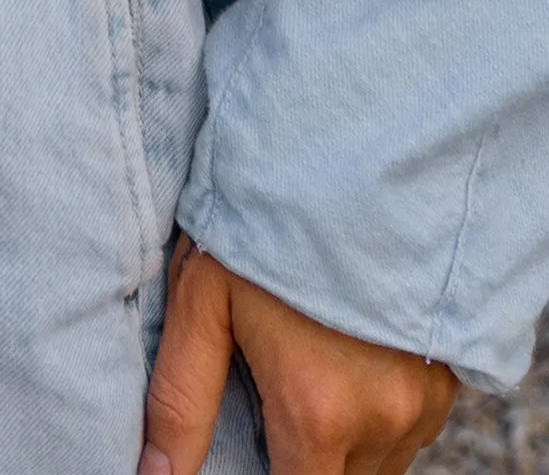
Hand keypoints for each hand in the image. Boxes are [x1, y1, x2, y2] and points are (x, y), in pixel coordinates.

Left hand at [141, 236, 454, 474]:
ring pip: (375, 462)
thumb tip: (153, 473)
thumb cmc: (264, 222)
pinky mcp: (449, 381)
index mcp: (317, 412)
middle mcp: (382, 421)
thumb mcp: (201, 298)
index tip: (247, 445)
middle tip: (265, 384)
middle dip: (296, 453)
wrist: (356, 158)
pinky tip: (341, 357)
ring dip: (337, 436)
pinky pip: (407, 430)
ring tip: (301, 361)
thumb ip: (179, 397)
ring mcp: (424, 404)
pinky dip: (373, 414)